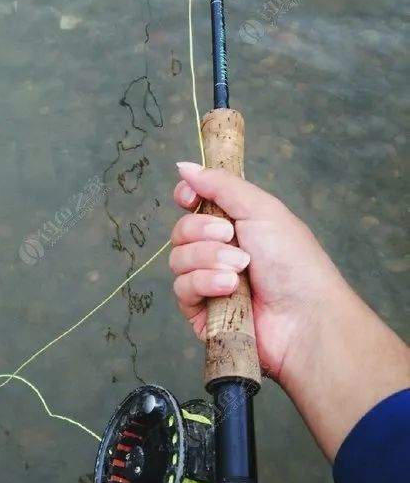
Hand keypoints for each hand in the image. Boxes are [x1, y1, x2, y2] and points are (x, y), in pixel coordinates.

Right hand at [169, 162, 345, 386]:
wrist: (304, 316)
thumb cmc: (293, 261)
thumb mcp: (261, 209)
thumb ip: (220, 185)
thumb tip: (184, 167)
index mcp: (235, 224)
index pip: (193, 205)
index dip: (186, 197)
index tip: (188, 197)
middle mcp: (219, 251)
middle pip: (181, 230)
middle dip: (202, 231)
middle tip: (231, 236)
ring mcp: (208, 282)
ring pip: (178, 260)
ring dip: (208, 259)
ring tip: (239, 269)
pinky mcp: (201, 312)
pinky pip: (182, 289)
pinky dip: (204, 283)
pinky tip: (229, 288)